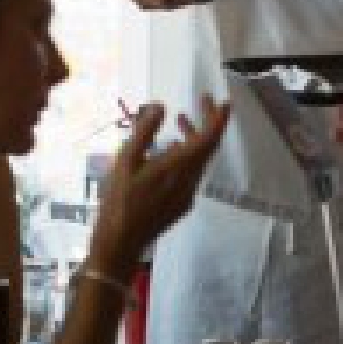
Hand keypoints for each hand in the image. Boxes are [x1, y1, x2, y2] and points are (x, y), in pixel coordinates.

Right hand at [86, 96, 230, 277]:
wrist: (121, 241)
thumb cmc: (120, 199)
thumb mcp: (126, 160)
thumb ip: (144, 131)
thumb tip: (160, 107)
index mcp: (179, 167)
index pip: (209, 138)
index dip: (218, 119)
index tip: (222, 101)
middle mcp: (189, 180)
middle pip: (208, 148)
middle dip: (207, 122)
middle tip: (202, 102)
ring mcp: (187, 194)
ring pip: (199, 161)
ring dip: (194, 139)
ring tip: (180, 121)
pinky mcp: (181, 205)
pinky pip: (191, 174)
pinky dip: (187, 156)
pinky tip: (171, 151)